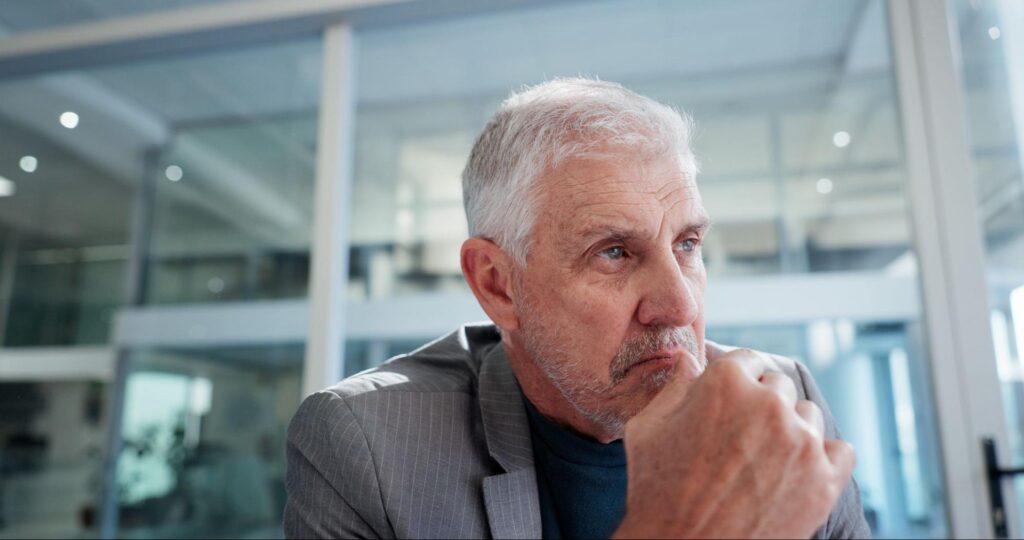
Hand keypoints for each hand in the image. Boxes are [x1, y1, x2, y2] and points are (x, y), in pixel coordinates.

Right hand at [613, 349, 855, 538]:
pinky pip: (841, 450)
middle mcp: (770, 404)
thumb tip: (688, 359)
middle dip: (760, 404)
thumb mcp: (649, 428)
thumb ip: (674, 386)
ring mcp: (802, 442)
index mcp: (726, 382)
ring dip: (790, 429)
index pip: (747, 360)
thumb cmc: (657, 490)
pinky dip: (823, 459)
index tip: (728, 402)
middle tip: (739, 437)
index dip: (734, 381)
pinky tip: (796, 472)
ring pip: (808, 415)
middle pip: (778, 385)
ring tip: (762, 459)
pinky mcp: (825, 480)